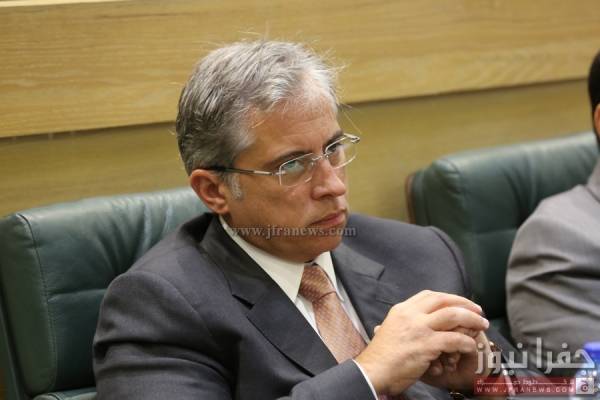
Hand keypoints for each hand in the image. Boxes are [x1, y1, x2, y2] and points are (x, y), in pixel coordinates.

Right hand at [354, 290, 488, 395]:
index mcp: (402, 310)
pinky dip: (466, 342)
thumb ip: (404, 323)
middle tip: (478, 311)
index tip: (460, 304)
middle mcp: (411, 314)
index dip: (449, 298)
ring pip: (453, 315)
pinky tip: (471, 347)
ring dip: (471, 320)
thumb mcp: (389, 330)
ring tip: (482, 326)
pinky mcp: (426, 344)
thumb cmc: (381, 356)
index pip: (430, 295)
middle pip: (444, 300)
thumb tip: (414, 322)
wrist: (372, 371)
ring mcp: (419, 328)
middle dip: (465, 304)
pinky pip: (454, 339)